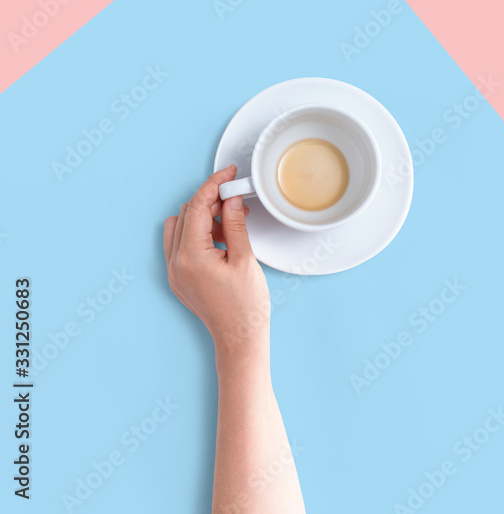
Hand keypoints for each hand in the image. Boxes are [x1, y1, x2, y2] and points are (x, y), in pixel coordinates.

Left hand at [163, 165, 270, 371]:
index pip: (198, 207)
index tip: (228, 175)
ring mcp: (174, 271)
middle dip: (211, 200)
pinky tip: (221, 239)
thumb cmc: (246, 307)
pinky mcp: (179, 278)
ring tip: (232, 223)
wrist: (240, 338)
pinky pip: (181, 244)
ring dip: (203, 216)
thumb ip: (235, 225)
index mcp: (191, 256)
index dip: (214, 185)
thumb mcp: (245, 259)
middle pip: (187, 213)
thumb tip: (230, 199)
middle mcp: (176, 263)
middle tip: (236, 198)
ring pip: (181, 226)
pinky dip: (198, 234)